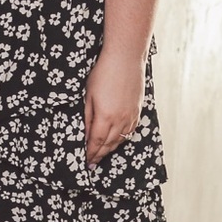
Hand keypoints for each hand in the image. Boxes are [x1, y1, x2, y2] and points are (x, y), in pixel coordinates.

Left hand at [84, 50, 145, 168]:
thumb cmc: (104, 72)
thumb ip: (87, 117)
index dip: (90, 153)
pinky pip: (130, 131)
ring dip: (110, 149)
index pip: (96, 142)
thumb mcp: (89, 95)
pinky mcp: (137, 111)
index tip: (86, 161)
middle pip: (108, 144)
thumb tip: (84, 134)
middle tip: (92, 163)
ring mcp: (130, 116)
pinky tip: (117, 140)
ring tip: (103, 155)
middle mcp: (120, 120)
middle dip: (99, 155)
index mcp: (105, 117)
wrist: (126, 58)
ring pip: (120, 140)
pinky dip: (122, 139)